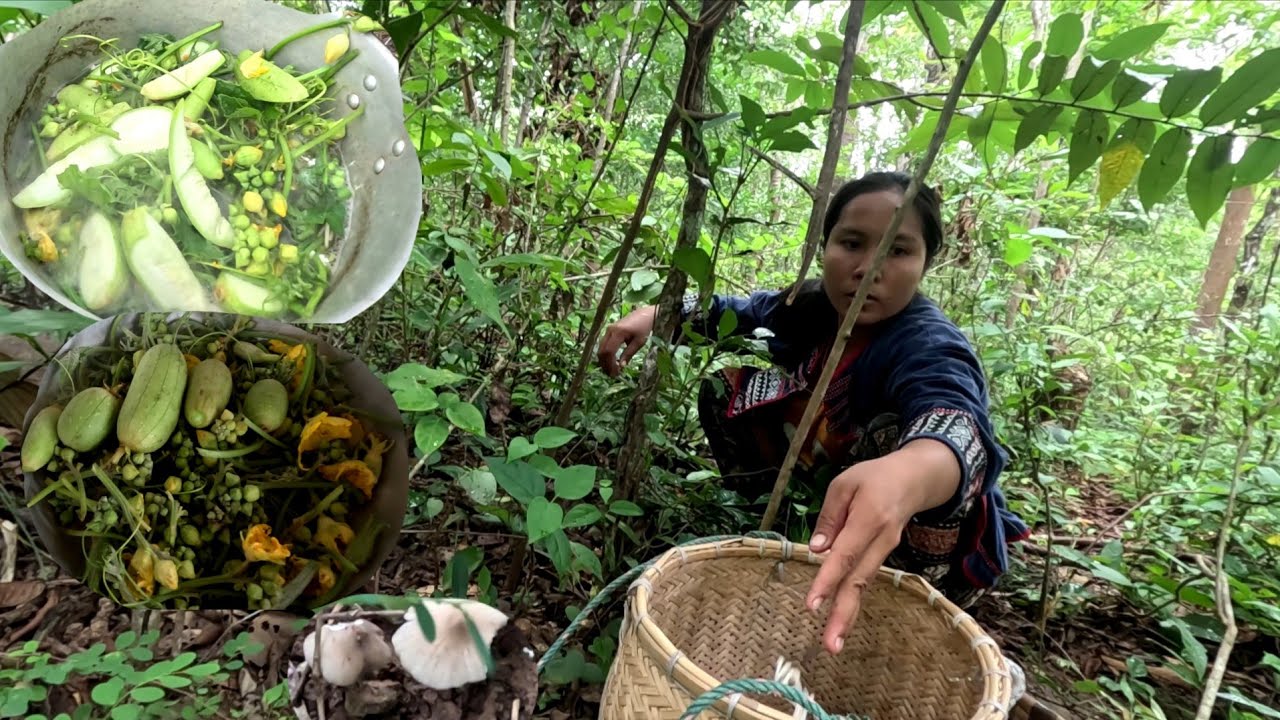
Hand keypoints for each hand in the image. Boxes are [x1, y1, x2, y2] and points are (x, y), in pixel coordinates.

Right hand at [596, 306, 656, 376]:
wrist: (645, 315)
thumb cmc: (644, 328)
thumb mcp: (639, 342)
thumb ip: (629, 354)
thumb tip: (621, 366)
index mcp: (618, 332)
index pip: (609, 351)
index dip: (610, 364)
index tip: (615, 374)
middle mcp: (610, 330)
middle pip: (602, 350)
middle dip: (605, 364)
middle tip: (612, 375)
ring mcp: (608, 329)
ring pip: (601, 348)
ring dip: (604, 360)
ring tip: (611, 370)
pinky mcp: (609, 330)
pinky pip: (604, 344)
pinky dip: (606, 354)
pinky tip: (611, 362)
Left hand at [804, 442, 958, 654]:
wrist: (915, 479)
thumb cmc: (875, 477)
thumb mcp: (845, 484)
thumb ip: (829, 517)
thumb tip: (816, 550)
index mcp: (870, 517)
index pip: (845, 554)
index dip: (828, 580)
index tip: (811, 605)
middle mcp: (881, 540)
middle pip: (859, 580)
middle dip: (843, 614)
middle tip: (830, 645)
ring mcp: (885, 550)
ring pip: (863, 585)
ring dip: (848, 615)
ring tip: (833, 643)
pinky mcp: (883, 555)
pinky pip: (864, 579)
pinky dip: (852, 600)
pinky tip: (840, 620)